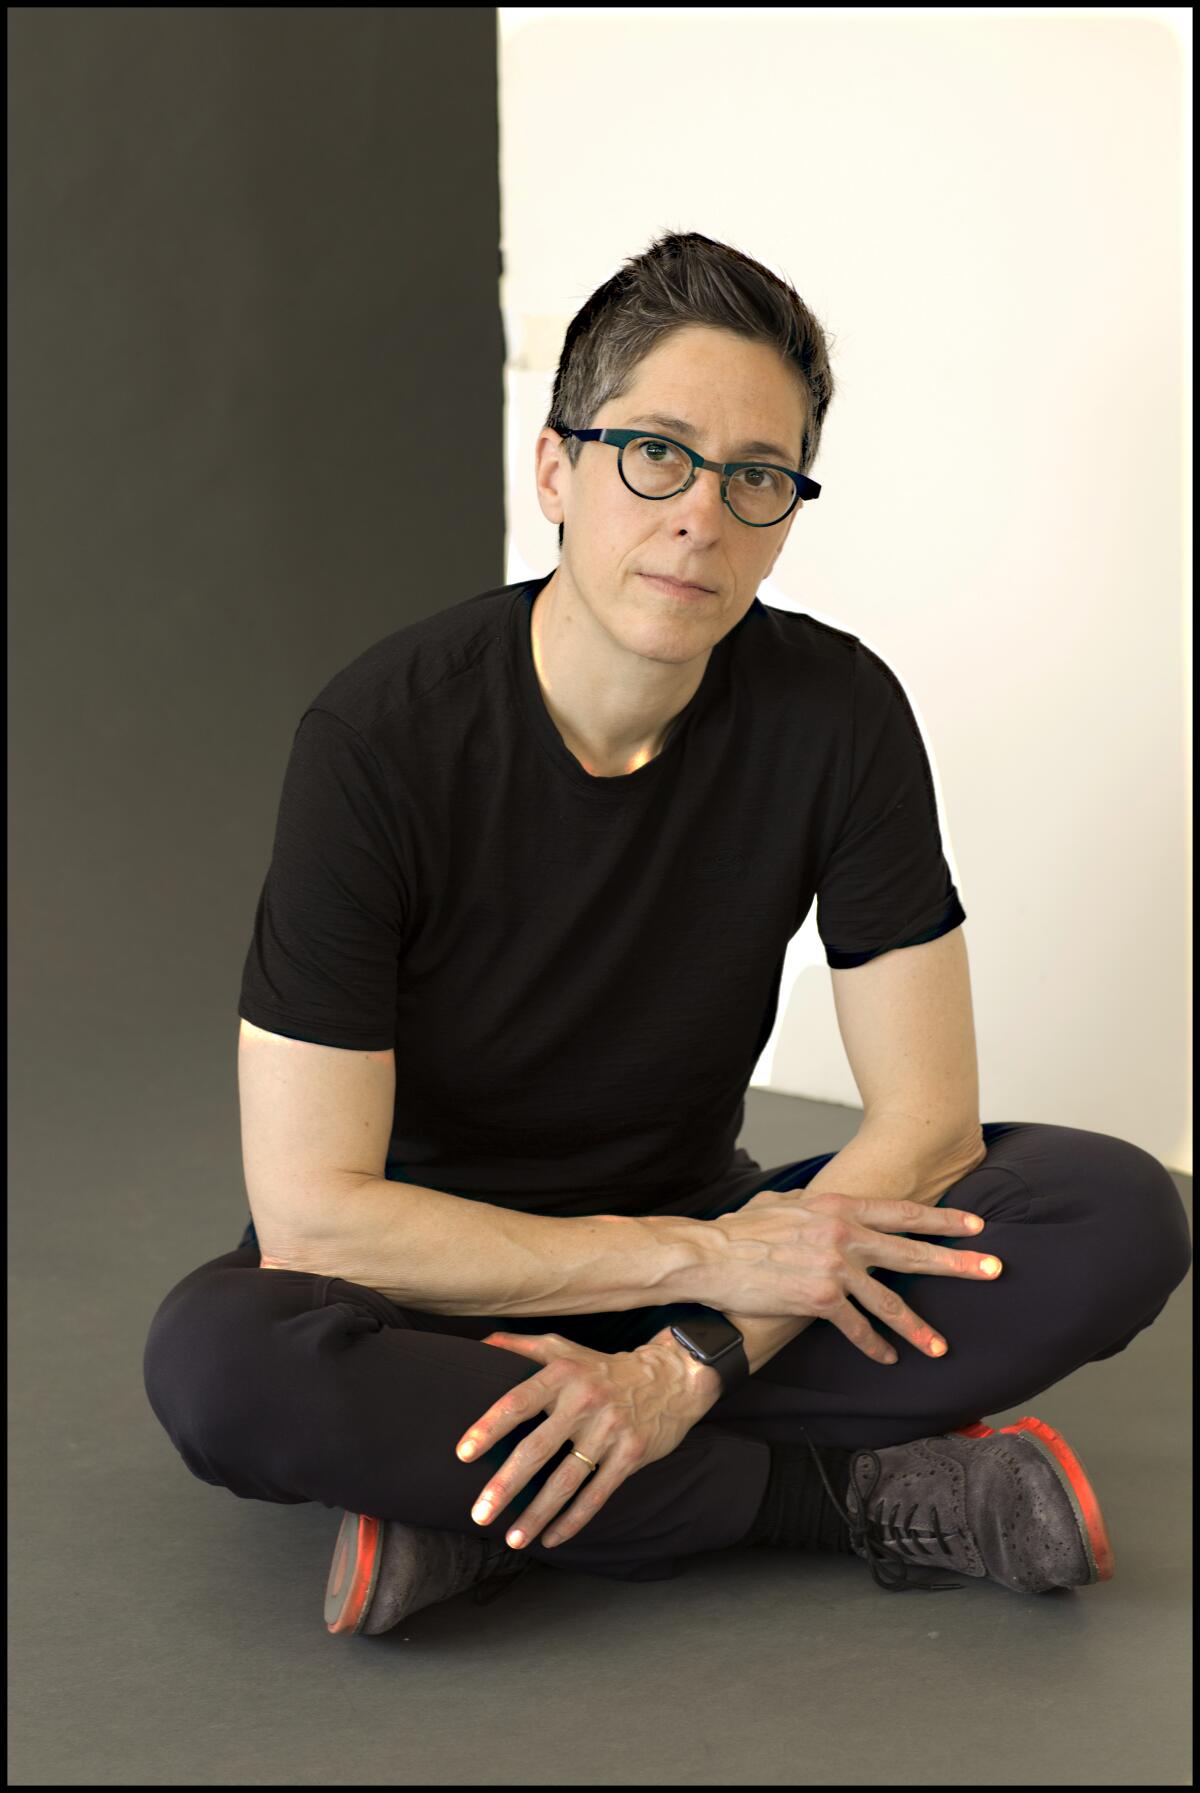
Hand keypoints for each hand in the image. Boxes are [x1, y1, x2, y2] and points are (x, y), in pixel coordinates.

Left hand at [456, 1328, 720, 1551]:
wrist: (670, 1378)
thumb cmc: (600, 1368)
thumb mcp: (563, 1349)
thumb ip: (519, 1347)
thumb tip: (478, 1343)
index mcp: (562, 1374)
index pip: (518, 1402)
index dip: (488, 1427)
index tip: (463, 1454)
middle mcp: (585, 1401)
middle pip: (537, 1448)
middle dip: (506, 1485)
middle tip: (479, 1512)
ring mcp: (610, 1430)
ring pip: (566, 1481)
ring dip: (536, 1514)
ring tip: (511, 1540)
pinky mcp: (631, 1455)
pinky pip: (597, 1494)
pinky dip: (573, 1520)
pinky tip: (551, 1539)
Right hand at [710, 1188, 1001, 1363]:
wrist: (711, 1254)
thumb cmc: (741, 1229)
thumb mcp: (783, 1202)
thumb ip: (814, 1204)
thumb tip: (826, 1201)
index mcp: (839, 1207)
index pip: (903, 1212)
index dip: (942, 1219)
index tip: (975, 1225)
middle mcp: (843, 1234)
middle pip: (912, 1251)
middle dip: (957, 1262)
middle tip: (993, 1270)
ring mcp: (834, 1266)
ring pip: (889, 1300)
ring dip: (917, 1327)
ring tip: (941, 1346)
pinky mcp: (819, 1298)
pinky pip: (856, 1326)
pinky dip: (873, 1344)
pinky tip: (887, 1357)